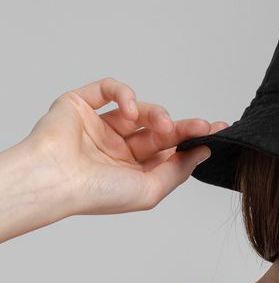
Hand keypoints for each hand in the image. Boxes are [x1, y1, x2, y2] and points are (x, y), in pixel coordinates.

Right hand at [26, 76, 228, 215]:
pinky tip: (132, 108)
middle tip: (201, 126)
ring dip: (157, 113)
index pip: (167, 150)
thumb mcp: (150, 190)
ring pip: (138, 109)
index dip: (192, 139)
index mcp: (130, 170)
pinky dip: (125, 93)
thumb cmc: (97, 193)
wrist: (55, 180)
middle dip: (181, 127)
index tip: (218, 130)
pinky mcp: (81, 104)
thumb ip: (178, 171)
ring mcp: (98, 125)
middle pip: (157, 129)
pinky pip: (108, 89)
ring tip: (162, 124)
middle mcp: (116, 147)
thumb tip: (203, 152)